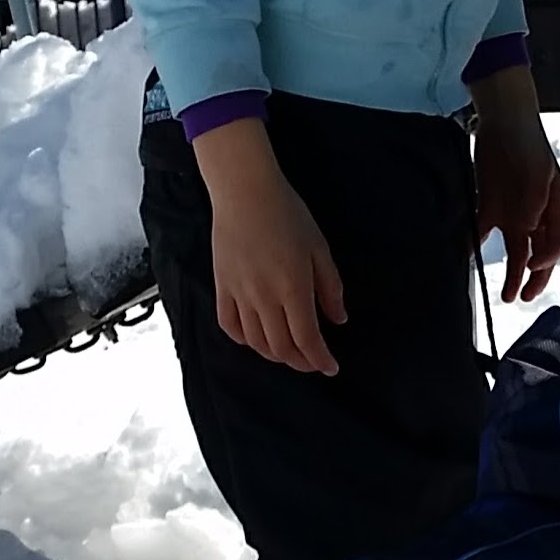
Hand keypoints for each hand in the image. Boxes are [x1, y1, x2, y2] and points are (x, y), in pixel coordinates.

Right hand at [193, 118, 344, 374]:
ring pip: (255, 341)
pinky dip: (243, 340)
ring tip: (289, 353)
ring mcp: (240, 293)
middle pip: (281, 347)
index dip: (320, 360)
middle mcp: (265, 297)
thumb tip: (338, 319)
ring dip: (274, 355)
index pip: (307, 339)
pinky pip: (229, 324)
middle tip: (313, 362)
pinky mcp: (222, 286)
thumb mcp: (319, 249)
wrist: (244, 191)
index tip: (331, 368)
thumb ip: (330, 288)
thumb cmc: (288, 214)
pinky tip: (255, 339)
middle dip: (300, 362)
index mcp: (293, 288)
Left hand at [470, 69, 559, 302]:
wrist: (502, 117)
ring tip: (506, 294)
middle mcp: (535, 215)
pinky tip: (470, 259)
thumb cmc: (527, 141)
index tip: (533, 268)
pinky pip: (483, 231)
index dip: (546, 260)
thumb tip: (529, 230)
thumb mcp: (536, 171)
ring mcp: (512, 211)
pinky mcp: (489, 205)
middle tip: (523, 297)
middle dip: (533, 279)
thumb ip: (534, 203)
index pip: (555, 243)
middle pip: (538, 254)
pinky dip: (476, 247)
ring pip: (514, 250)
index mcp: (553, 208)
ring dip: (511, 273)